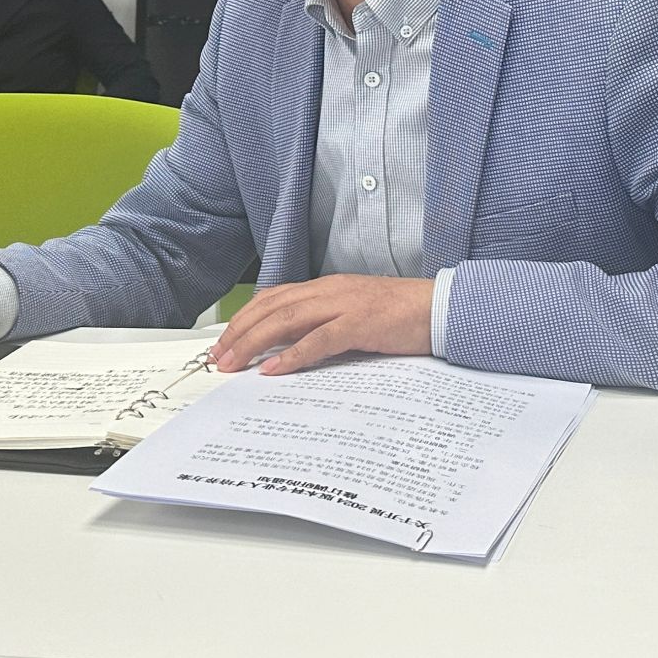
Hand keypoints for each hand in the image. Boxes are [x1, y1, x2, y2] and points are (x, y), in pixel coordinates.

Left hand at [210, 274, 434, 375]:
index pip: (273, 298)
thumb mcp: (353, 315)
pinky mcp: (361, 324)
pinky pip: (319, 339)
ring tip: (233, 364)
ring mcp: (344, 305)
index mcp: (327, 288)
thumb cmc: (400, 315)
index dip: (245, 319)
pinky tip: (273, 369)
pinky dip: (293, 355)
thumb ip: (323, 324)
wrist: (439, 307)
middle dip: (240, 333)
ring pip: (286, 320)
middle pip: (271, 308)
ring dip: (255, 343)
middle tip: (218, 358)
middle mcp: (329, 291)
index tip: (225, 342)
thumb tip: (289, 347)